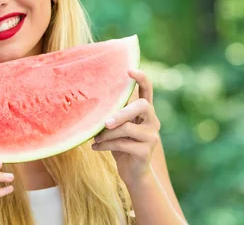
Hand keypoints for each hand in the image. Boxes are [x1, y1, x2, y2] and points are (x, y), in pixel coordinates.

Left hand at [91, 69, 160, 187]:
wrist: (132, 172)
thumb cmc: (120, 144)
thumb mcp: (116, 127)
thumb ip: (112, 113)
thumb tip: (91, 99)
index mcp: (145, 111)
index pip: (148, 89)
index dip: (141, 78)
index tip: (129, 70)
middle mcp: (152, 120)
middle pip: (142, 105)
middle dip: (122, 112)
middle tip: (105, 122)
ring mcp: (152, 136)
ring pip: (127, 128)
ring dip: (107, 134)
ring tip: (95, 139)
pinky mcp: (146, 151)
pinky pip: (122, 144)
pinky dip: (105, 145)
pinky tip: (95, 148)